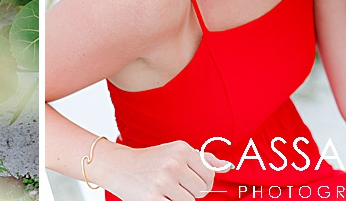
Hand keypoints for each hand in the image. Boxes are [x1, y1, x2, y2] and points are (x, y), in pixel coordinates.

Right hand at [101, 140, 231, 200]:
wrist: (119, 166)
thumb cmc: (150, 160)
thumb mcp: (175, 152)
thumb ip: (202, 159)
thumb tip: (226, 166)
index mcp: (181, 149)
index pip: (209, 175)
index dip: (203, 182)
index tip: (193, 181)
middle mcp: (174, 163)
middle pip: (201, 191)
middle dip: (190, 191)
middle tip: (175, 184)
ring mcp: (163, 181)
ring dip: (179, 199)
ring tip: (165, 189)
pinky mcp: (153, 198)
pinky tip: (158, 195)